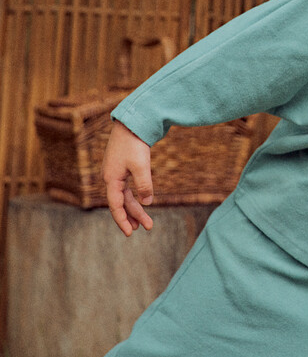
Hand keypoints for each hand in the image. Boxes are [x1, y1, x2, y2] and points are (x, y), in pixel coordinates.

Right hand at [102, 120, 154, 235]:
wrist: (131, 122)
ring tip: (144, 221)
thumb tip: (147, 203)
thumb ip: (144, 185)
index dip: (122, 220)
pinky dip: (134, 196)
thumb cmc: (134, 143)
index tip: (130, 234)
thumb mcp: (141, 166)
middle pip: (121, 202)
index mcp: (111, 179)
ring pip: (125, 195)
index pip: (115, 206)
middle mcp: (110, 177)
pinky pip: (127, 187)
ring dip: (135, 208)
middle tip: (146, 227)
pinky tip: (142, 201)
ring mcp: (115, 172)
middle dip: (133, 216)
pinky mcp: (122, 167)